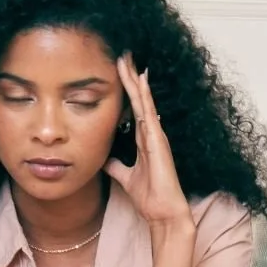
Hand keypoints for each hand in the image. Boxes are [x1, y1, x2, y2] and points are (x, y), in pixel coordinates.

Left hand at [106, 54, 192, 231]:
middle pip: (139, 99)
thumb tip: (103, 159)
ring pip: (143, 101)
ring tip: (127, 58)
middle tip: (123, 54)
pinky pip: (149, 113)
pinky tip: (141, 79)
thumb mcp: (126, 177)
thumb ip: (116, 166)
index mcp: (144, 140)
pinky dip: (144, 96)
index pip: (133, 108)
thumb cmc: (150, 196)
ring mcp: (156, 135)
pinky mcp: (158, 140)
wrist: (163, 212)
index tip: (118, 71)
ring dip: (135, 80)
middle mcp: (152, 133)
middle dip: (130, 77)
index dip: (126, 90)